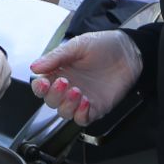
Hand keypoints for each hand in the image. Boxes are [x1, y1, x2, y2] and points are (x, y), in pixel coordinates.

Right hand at [28, 30, 142, 124]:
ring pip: (64, 112)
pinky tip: (86, 101)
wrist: (129, 51)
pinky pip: (82, 119)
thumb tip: (34, 67)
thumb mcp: (78, 45)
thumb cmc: (103, 45)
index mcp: (59, 72)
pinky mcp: (96, 108)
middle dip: (54, 95)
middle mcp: (68, 88)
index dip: (39, 88)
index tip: (43, 82)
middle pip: (51, 101)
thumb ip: (56, 57)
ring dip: (67, 105)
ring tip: (76, 91)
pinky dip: (80, 114)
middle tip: (64, 82)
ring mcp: (81, 99)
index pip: (41, 87)